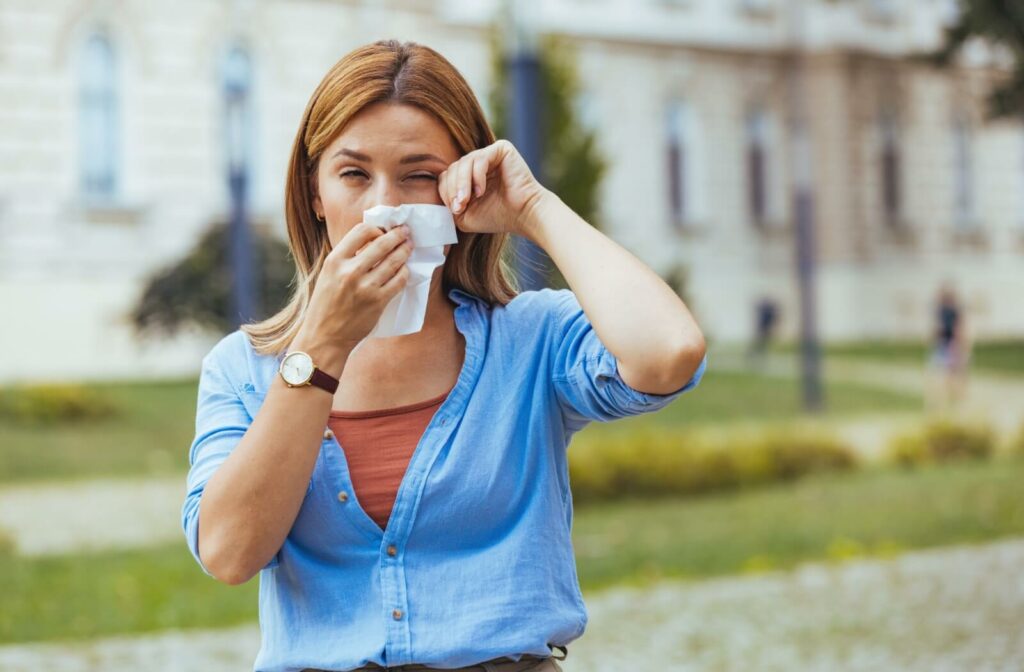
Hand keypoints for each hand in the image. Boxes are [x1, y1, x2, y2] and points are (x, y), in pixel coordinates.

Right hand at [296, 222, 413, 353]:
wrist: (324, 336)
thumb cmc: (326, 305)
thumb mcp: (328, 275)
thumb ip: (346, 259)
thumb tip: (371, 242)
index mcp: (335, 261)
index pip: (361, 231)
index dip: (376, 229)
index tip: (383, 231)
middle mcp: (350, 271)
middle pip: (382, 243)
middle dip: (398, 235)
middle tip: (405, 232)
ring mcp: (365, 287)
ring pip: (394, 261)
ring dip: (404, 251)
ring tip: (408, 247)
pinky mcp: (378, 301)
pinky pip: (398, 281)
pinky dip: (404, 272)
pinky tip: (404, 270)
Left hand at [437, 139, 549, 236]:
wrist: (525, 215)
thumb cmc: (498, 216)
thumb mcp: (465, 215)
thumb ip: (449, 204)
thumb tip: (437, 193)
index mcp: (470, 176)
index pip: (447, 176)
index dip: (446, 192)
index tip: (455, 210)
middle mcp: (479, 162)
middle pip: (452, 168)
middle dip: (452, 189)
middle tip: (460, 207)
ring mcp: (489, 154)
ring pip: (463, 163)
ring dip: (461, 185)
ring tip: (467, 201)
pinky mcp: (501, 149)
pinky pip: (479, 159)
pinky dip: (476, 177)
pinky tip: (481, 192)